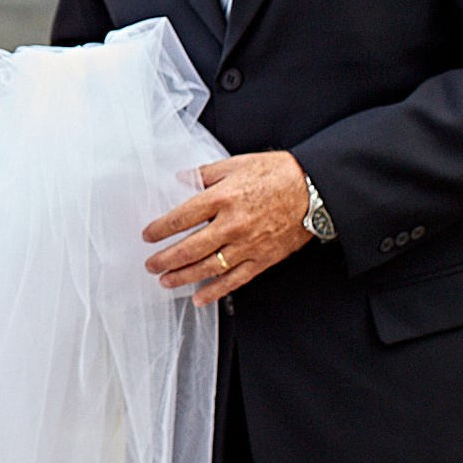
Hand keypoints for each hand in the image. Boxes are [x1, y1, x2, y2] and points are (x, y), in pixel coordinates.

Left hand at [143, 150, 312, 306]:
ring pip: (209, 268)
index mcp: (222, 198)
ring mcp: (248, 245)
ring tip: (165, 281)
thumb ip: (205, 174)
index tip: (148, 235)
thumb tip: (180, 179)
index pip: (181, 218)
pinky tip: (200, 298)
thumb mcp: (236, 164)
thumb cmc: (276, 173)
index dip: (160, 229)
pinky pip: (235, 280)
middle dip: (165, 259)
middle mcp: (232, 225)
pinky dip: (216, 292)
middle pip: (190, 248)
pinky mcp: (263, 259)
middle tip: (150, 265)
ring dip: (183, 277)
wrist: (314, 190)